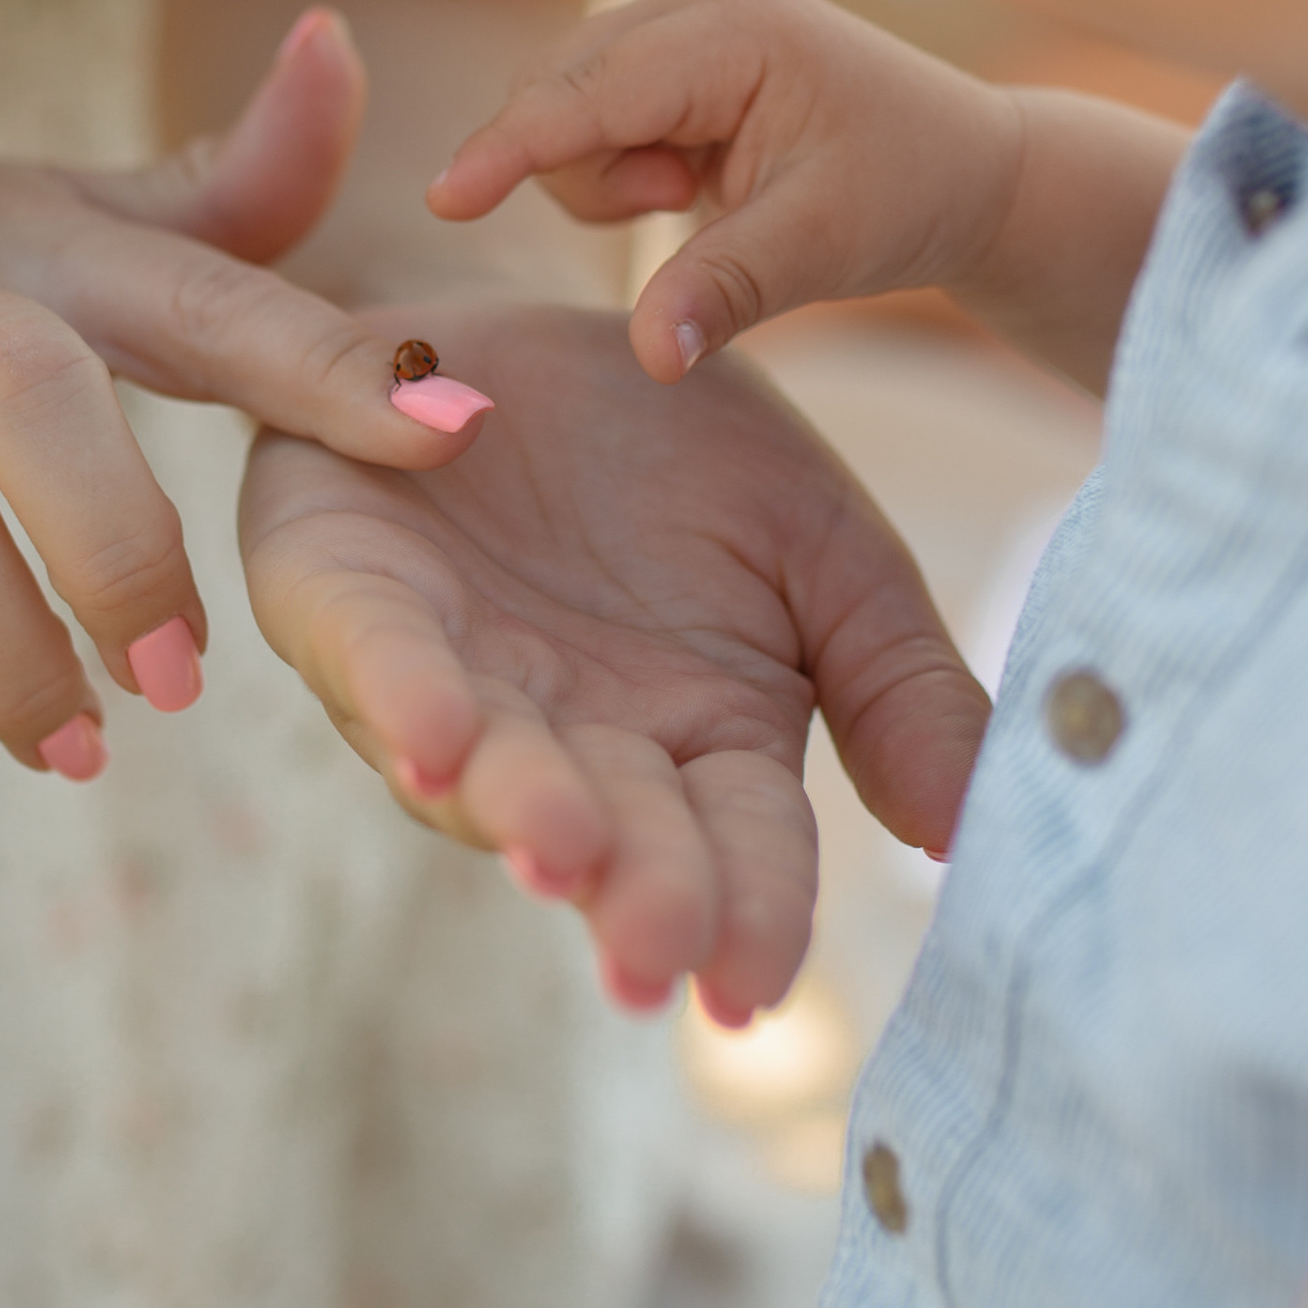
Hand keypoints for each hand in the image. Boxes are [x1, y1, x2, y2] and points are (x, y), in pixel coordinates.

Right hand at [0, 9, 486, 921]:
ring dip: (0, 654)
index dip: (334, 361)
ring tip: (80, 754)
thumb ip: (228, 186)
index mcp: (47, 250)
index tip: (459, 431)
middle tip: (190, 680)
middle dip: (119, 535)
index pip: (209, 292)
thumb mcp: (58, 209)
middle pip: (32, 393)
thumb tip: (353, 50)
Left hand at [238, 302, 987, 1013]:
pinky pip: (371, 656)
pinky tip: (436, 744)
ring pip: (484, 769)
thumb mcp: (829, 549)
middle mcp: (566, 738)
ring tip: (559, 857)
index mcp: (695, 740)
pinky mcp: (342, 595)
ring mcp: (452, 676)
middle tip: (654, 956)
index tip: (752, 990)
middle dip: (631, 890)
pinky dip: (403, 698)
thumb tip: (966, 832)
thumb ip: (898, 683)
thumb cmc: (689, 447)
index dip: (746, 912)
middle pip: (610, 831)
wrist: (543, 316)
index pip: (736, 843)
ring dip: (520, 812)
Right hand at [428, 0, 1019, 381]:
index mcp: (731, 33)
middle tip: (681, 205)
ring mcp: (683, 31)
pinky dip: (623, 168)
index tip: (446, 200)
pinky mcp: (677, 66)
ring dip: (606, 175)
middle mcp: (695, 10)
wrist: (977, 172)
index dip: (510, 149)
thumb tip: (648, 358)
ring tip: (697, 196)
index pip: (586, 93)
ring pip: (564, 110)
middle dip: (585, 170)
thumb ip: (724, 290)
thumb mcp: (824, 246)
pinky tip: (694, 183)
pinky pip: (593, 121)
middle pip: (555, 89)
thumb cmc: (914, 191)